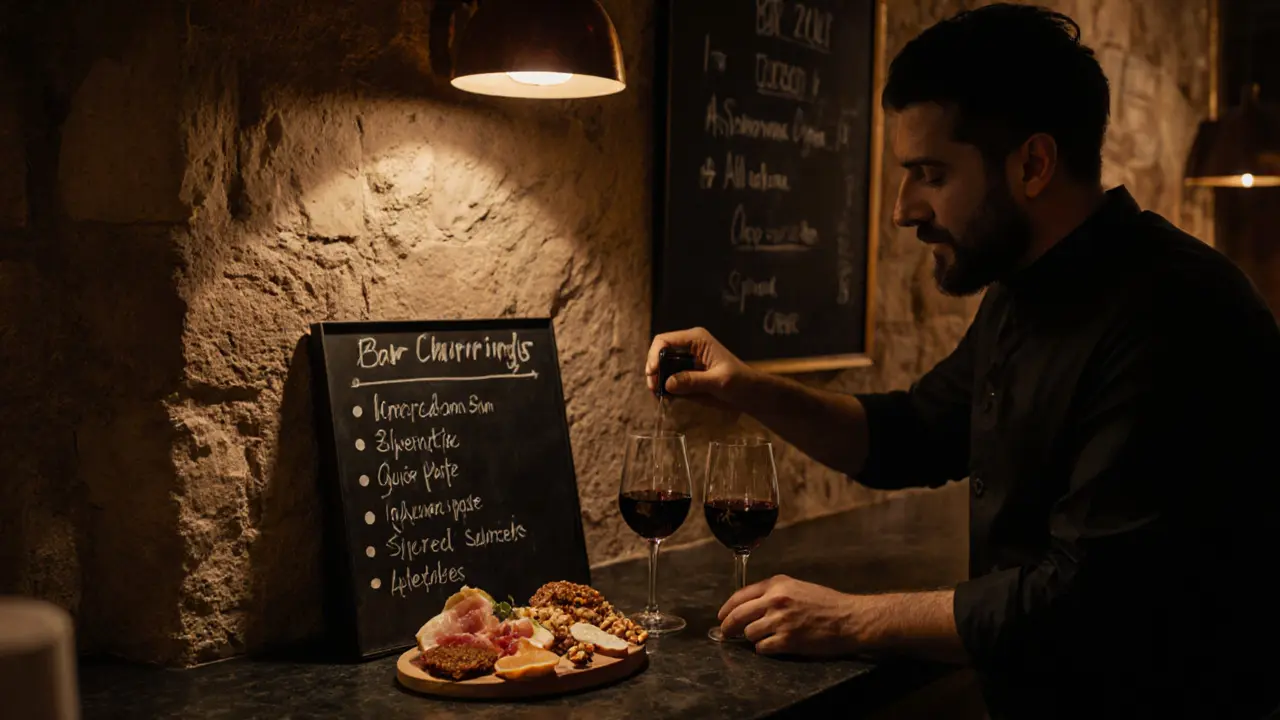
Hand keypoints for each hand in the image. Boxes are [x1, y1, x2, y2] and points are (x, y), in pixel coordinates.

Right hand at [644, 327, 755, 409]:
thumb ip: (693, 381)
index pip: (665, 340)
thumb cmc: (740, 382)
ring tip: (659, 395)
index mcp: (696, 339)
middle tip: (654, 389)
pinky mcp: (687, 371)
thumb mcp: (718, 381)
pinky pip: (669, 375)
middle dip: (653, 369)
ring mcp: (687, 358)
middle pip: (659, 352)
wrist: (751, 393)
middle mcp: (689, 345)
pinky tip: (667, 397)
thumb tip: (667, 383)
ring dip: (657, 379)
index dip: (654, 355)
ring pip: (662, 365)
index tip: (652, 374)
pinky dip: (665, 386)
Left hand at [717, 574, 864, 656]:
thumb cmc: (826, 603)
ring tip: (765, 637)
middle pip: (738, 615)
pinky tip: (773, 646)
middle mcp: (775, 601)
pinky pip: (762, 648)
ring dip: (753, 638)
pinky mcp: (787, 641)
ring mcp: (780, 621)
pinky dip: (765, 649)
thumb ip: (773, 592)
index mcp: (777, 585)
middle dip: (728, 626)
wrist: (849, 619)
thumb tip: (749, 604)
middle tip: (726, 633)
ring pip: (750, 633)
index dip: (727, 608)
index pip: (740, 596)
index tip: (722, 617)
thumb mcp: (797, 587)